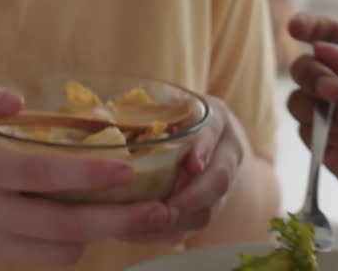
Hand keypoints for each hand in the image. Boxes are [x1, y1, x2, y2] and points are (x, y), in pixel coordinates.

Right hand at [0, 77, 174, 267]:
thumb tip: (15, 100)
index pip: (38, 173)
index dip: (86, 173)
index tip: (127, 167)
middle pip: (60, 222)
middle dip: (116, 219)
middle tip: (161, 209)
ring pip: (58, 246)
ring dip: (104, 232)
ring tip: (144, 215)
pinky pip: (43, 257)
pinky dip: (73, 242)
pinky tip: (93, 221)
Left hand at [120, 95, 249, 244]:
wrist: (208, 142)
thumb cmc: (178, 117)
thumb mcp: (171, 103)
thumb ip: (153, 109)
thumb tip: (110, 116)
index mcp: (217, 122)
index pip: (214, 134)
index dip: (203, 149)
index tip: (191, 164)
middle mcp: (226, 156)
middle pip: (219, 181)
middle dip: (192, 198)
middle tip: (166, 209)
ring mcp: (220, 188)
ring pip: (207, 212)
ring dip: (176, 222)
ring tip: (141, 224)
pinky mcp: (205, 211)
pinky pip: (189, 229)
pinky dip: (163, 234)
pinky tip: (135, 232)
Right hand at [285, 15, 337, 232]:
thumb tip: (322, 49)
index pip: (330, 37)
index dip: (309, 28)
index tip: (297, 28)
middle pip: (305, 69)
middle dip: (312, 74)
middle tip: (335, 90)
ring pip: (300, 103)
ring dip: (322, 109)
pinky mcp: (336, 156)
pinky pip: (310, 138)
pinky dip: (332, 135)